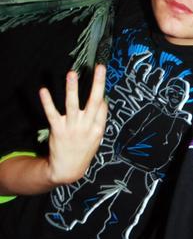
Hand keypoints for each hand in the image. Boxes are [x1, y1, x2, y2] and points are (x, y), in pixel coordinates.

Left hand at [39, 65, 107, 184]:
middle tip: (100, 68)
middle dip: (98, 83)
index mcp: (98, 129)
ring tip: (72, 73)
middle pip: (94, 101)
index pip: (102, 106)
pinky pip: (52, 113)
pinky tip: (43, 91)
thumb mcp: (97, 138)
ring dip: (72, 88)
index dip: (101, 94)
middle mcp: (86, 127)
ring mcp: (72, 128)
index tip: (99, 78)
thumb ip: (99, 120)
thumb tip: (103, 101)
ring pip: (72, 105)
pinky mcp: (57, 130)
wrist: (67, 170)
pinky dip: (47, 102)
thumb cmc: (83, 151)